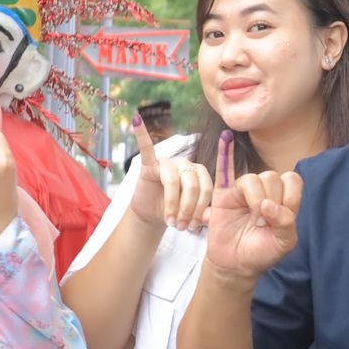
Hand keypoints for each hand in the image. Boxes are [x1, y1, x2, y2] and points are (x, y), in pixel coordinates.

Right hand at [128, 116, 211, 231]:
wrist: (153, 215)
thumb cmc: (176, 212)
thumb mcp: (191, 216)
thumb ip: (203, 215)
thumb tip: (212, 218)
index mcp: (199, 173)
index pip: (207, 188)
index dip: (201, 208)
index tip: (193, 227)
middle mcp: (185, 164)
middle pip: (192, 185)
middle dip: (187, 209)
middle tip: (181, 227)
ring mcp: (167, 162)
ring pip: (174, 181)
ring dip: (172, 205)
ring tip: (170, 221)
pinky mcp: (149, 164)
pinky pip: (146, 148)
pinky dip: (142, 135)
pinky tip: (137, 121)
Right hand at [204, 130, 301, 280]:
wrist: (236, 264)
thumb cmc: (262, 252)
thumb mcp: (283, 243)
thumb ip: (286, 223)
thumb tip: (269, 206)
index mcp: (283, 198)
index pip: (292, 181)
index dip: (289, 196)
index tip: (281, 217)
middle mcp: (264, 191)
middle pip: (272, 177)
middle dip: (271, 200)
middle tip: (263, 223)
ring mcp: (243, 191)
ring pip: (252, 178)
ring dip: (255, 197)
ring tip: (253, 218)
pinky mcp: (223, 194)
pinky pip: (224, 169)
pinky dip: (224, 153)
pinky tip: (225, 138)